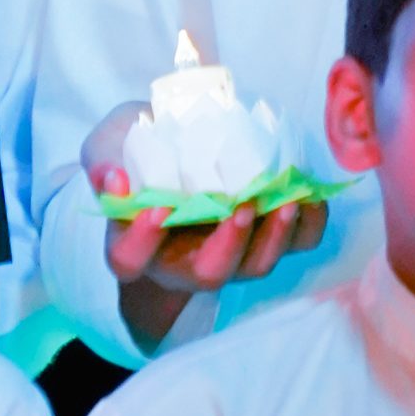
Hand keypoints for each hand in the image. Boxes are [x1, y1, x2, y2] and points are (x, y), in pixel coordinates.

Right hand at [82, 105, 327, 350]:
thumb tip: (114, 176)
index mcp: (139, 240)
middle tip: (240, 206)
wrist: (185, 142)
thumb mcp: (114, 141)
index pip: (130, 259)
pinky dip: (308, 224)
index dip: (141, 240)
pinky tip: (307, 195)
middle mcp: (185, 257)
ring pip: (255, 264)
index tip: (154, 208)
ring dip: (274, 236)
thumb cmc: (145, 146)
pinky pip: (297, 243)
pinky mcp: (270, 233)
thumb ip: (106, 154)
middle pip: (207, 274)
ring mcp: (232, 250)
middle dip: (228, 244)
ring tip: (285, 201)